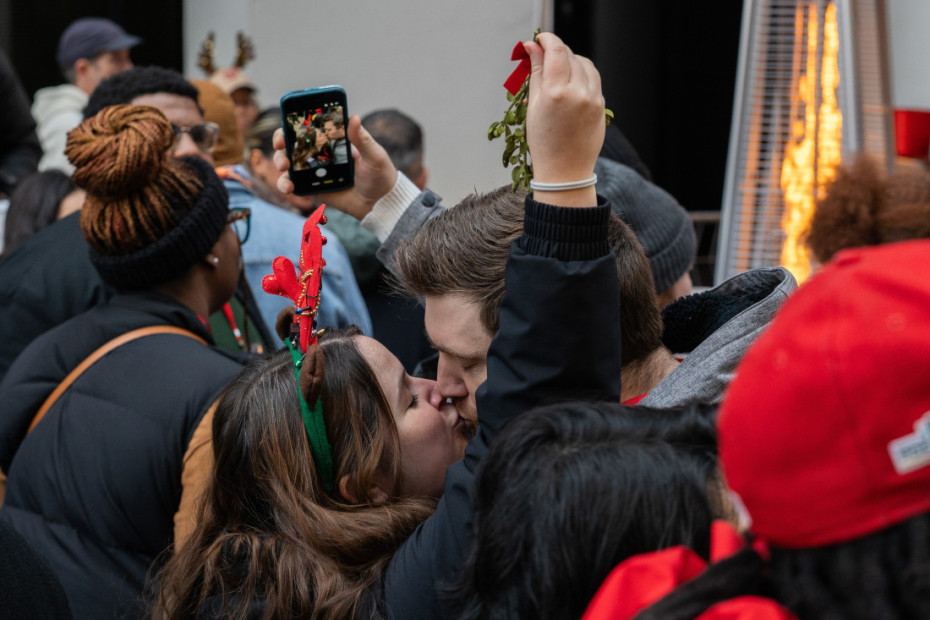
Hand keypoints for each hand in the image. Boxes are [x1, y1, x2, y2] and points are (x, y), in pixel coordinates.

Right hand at [273, 115, 397, 220]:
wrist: (380, 204)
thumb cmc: (380, 176)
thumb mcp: (374, 156)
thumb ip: (362, 139)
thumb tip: (354, 117)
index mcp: (334, 140)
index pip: (311, 127)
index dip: (294, 124)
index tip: (287, 124)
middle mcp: (321, 153)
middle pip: (294, 143)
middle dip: (281, 142)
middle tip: (280, 147)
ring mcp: (315, 170)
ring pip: (290, 163)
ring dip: (280, 162)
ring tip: (284, 168)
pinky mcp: (314, 187)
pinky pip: (295, 184)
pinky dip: (287, 184)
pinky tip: (288, 187)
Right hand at [523, 33, 604, 206]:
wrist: (565, 171)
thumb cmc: (544, 143)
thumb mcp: (533, 106)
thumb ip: (535, 72)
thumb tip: (532, 48)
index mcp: (557, 93)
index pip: (556, 50)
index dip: (547, 39)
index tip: (540, 39)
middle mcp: (578, 92)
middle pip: (570, 55)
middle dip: (556, 51)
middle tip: (543, 56)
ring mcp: (593, 99)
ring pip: (585, 63)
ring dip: (571, 60)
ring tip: (557, 71)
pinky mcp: (602, 105)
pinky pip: (593, 79)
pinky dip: (582, 74)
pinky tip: (570, 83)